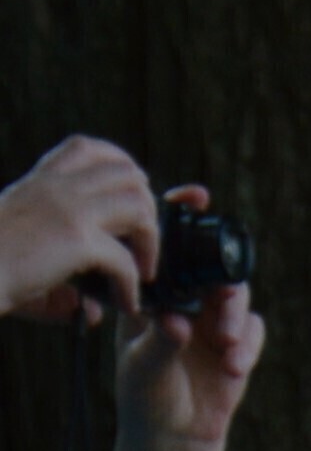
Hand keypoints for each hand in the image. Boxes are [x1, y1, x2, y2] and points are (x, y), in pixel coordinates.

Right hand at [0, 135, 159, 324]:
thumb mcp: (20, 238)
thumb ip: (53, 248)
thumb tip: (89, 301)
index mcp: (40, 180)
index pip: (90, 149)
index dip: (121, 168)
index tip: (131, 198)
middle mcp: (56, 186)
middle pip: (127, 174)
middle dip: (147, 207)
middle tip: (143, 242)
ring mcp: (68, 208)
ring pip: (137, 206)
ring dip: (150, 240)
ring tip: (143, 270)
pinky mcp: (75, 240)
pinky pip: (124, 258)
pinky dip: (132, 284)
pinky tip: (125, 302)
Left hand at [105, 197, 262, 450]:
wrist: (172, 435)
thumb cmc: (145, 394)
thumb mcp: (143, 364)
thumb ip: (162, 340)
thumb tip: (178, 322)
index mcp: (156, 293)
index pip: (170, 246)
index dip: (183, 216)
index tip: (197, 196)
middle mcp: (188, 300)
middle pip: (214, 266)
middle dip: (224, 277)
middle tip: (222, 296)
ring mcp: (215, 321)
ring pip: (238, 296)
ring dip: (236, 315)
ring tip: (226, 341)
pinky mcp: (238, 346)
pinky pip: (253, 332)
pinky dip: (248, 345)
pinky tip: (234, 365)